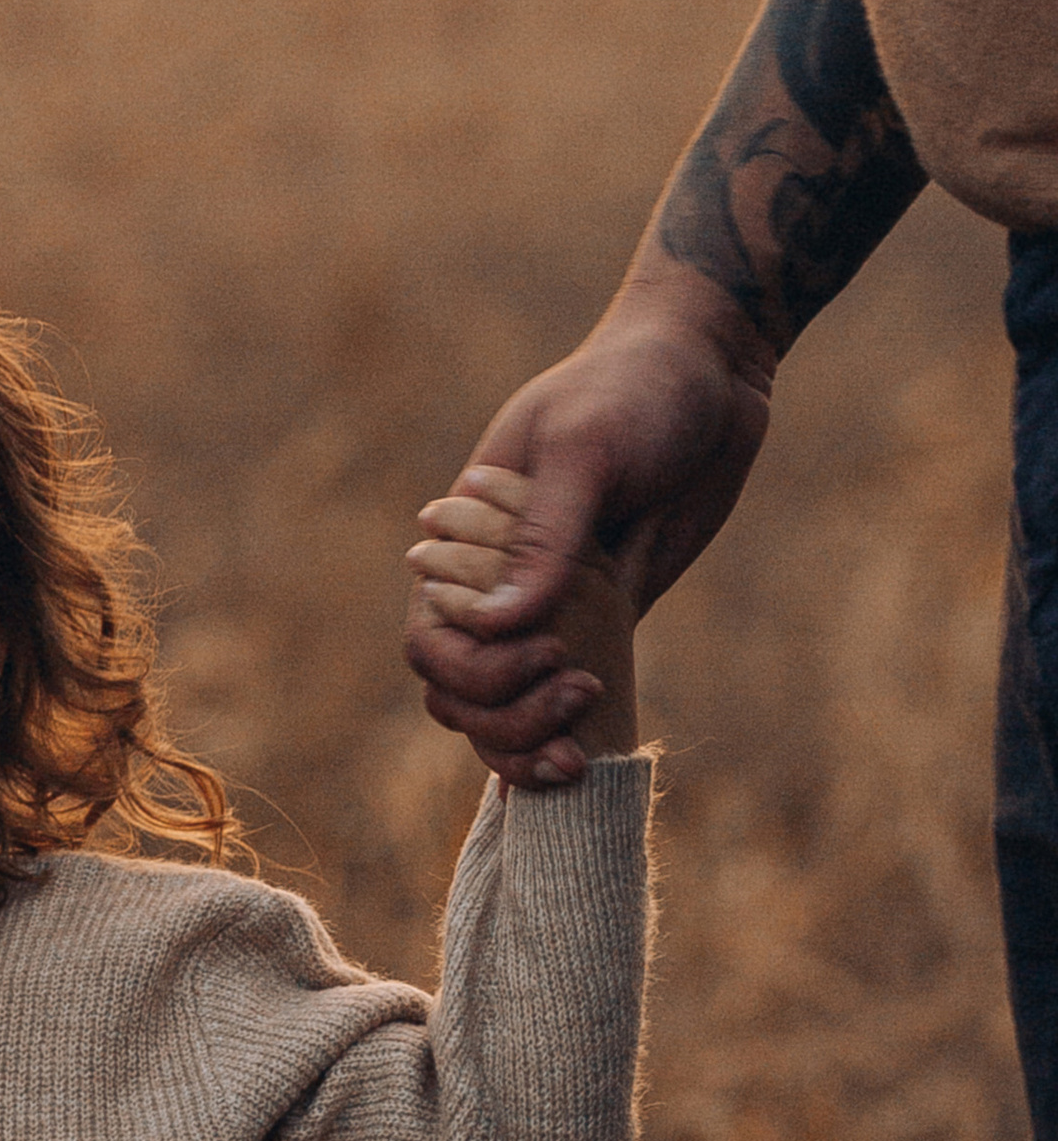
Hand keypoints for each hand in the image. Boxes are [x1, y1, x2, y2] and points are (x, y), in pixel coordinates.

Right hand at [403, 279, 769, 781]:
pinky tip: (584, 768)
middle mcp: (492, 586)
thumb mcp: (586, 449)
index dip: (474, 669)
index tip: (548, 646)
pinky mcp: (599, 630)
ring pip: (497, 716)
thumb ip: (542, 539)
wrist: (707, 372)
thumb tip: (499, 626)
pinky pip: (558, 705)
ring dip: (526, 746)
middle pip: (457, 694)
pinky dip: (560, 745)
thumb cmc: (634, 388)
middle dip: (504, 717)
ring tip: (582, 743)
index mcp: (463, 543)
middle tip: (577, 689)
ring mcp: (545, 613)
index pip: (432, 639)